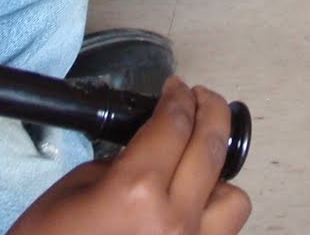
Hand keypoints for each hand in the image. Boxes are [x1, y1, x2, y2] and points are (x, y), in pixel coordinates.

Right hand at [9, 78, 250, 234]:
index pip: (174, 125)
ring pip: (234, 198)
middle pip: (212, 148)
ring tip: (195, 166)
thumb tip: (152, 145)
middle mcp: (173, 222)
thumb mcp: (76, 188)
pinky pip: (222, 234)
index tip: (178, 89)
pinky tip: (191, 204)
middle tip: (202, 99)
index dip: (179, 97)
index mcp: (136, 192)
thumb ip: (124, 161)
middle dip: (211, 112)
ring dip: (218, 175)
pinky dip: (212, 213)